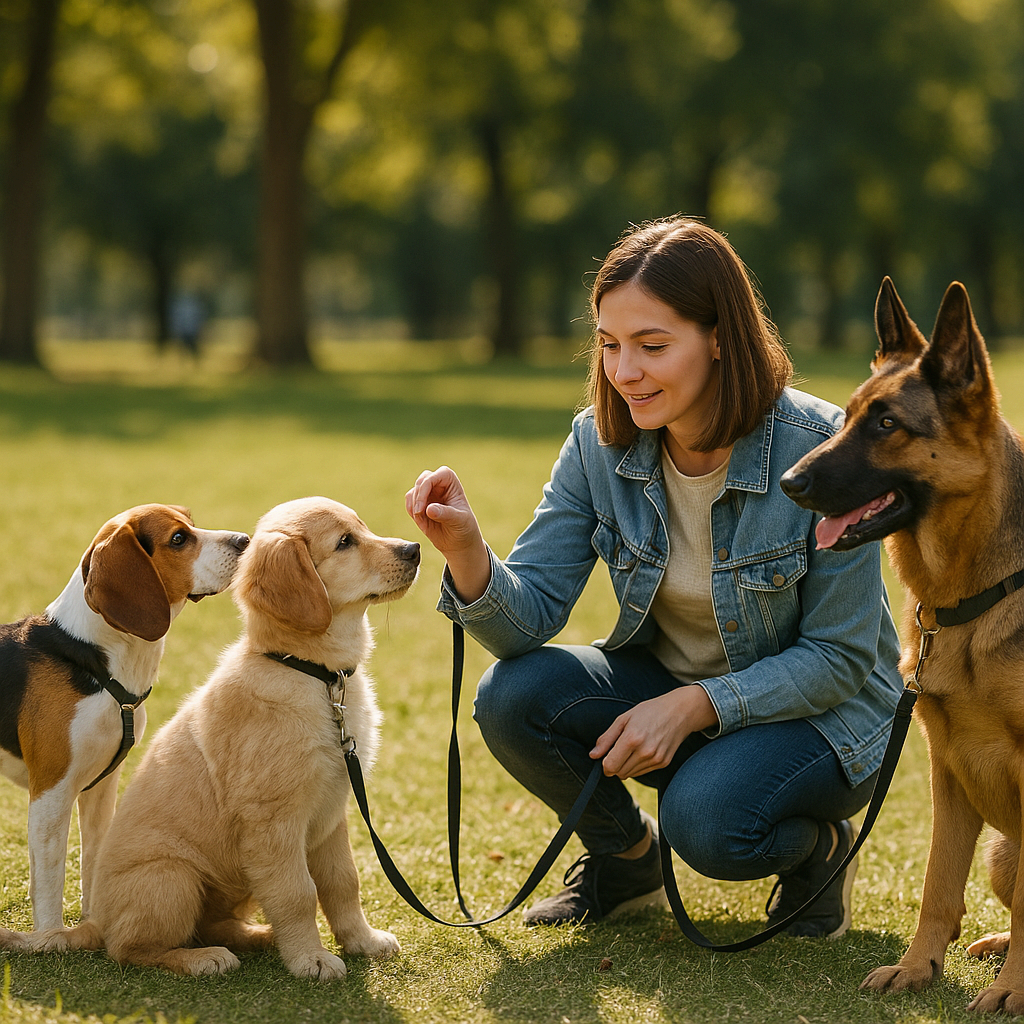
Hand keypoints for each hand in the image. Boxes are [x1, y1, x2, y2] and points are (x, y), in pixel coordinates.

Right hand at [406, 466, 490, 601]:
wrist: (459, 548)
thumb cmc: (466, 533)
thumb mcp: (461, 524)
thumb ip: (447, 514)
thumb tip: (432, 509)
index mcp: (452, 484)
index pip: (438, 474)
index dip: (430, 485)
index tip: (428, 503)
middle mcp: (439, 487)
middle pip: (422, 480)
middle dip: (419, 496)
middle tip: (421, 513)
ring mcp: (428, 497)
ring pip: (412, 492)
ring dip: (414, 505)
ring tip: (423, 520)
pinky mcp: (419, 508)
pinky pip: (408, 503)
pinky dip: (410, 511)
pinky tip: (420, 522)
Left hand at [591, 686, 717, 778]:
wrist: (679, 712)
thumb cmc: (649, 711)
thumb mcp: (624, 719)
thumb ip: (606, 739)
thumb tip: (593, 755)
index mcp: (632, 738)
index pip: (611, 766)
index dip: (604, 764)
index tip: (605, 757)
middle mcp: (645, 752)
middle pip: (619, 773)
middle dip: (614, 765)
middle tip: (618, 749)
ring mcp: (655, 759)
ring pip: (630, 774)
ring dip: (625, 766)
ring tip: (632, 747)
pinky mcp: (663, 763)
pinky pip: (642, 772)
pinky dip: (637, 765)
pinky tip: (642, 750)